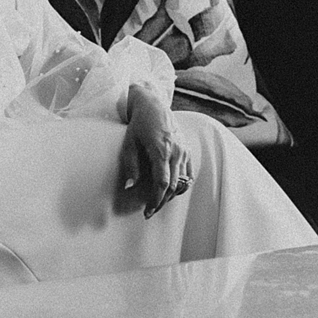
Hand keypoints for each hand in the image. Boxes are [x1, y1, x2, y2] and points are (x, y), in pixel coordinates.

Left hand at [121, 85, 192, 217]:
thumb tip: (129, 187)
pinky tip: (170, 192)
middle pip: (173, 186)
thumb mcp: (129, 143)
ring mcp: (184, 151)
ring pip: (182, 182)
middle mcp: (176, 152)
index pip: (162, 183)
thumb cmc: (139, 124)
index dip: (155, 200)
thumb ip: (131, 166)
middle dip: (161, 201)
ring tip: (158, 203)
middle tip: (149, 212)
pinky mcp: (188, 151)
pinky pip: (188, 174)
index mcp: (161, 150)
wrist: (154, 106)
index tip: (147, 211)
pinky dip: (181, 186)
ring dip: (171, 196)